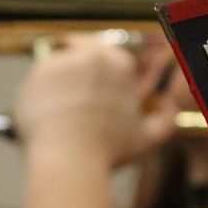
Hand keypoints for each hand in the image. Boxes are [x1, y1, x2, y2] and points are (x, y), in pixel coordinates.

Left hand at [13, 36, 177, 168]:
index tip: (88, 82)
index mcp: (120, 64)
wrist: (70, 159)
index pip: (105, 52)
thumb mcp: (147, 139)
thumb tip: (170, 107)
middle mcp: (93, 55)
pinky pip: (36, 79)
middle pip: (78, 48)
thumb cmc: (108, 151)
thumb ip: (165, 121)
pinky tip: (41, 112)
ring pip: (57, 64)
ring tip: (55, 108)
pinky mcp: (39, 72)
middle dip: (73, 66)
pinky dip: (37, 94)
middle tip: (68, 88)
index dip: (95, 67)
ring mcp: (64, 61)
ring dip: (56, 81)